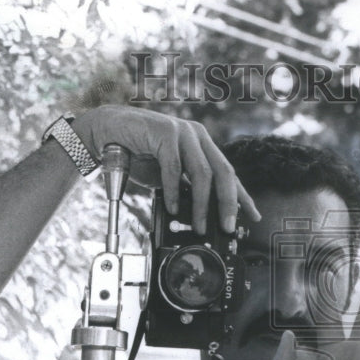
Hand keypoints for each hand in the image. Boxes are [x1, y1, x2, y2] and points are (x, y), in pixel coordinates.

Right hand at [74, 106, 260, 233]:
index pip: (228, 174)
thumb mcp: (168, 179)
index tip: (253, 216)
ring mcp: (182, 132)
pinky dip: (175, 191)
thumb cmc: (137, 156)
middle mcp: (197, 137)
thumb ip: (186, 191)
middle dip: (228, 204)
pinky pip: (175, 167)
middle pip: (224, 172)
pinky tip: (174, 208)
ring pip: (202, 172)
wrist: (106, 134)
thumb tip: (203, 217)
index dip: (242, 196)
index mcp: (202, 146)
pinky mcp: (164, 132)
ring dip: (202, 204)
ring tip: (200, 226)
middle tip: (228, 228)